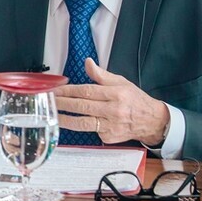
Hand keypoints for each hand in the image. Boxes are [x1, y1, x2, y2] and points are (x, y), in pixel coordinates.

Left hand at [54, 58, 169, 145]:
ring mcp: (111, 126)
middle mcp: (114, 110)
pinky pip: (91, 132)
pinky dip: (80, 128)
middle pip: (83, 106)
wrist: (152, 121)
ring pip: (83, 123)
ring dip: (65, 119)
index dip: (69, 90)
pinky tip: (69, 124)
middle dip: (63, 103)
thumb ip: (101, 74)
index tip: (55, 90)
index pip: (87, 91)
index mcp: (116, 94)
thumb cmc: (135, 100)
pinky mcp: (110, 137)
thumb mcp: (121, 82)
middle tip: (49, 101)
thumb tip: (88, 63)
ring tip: (53, 115)